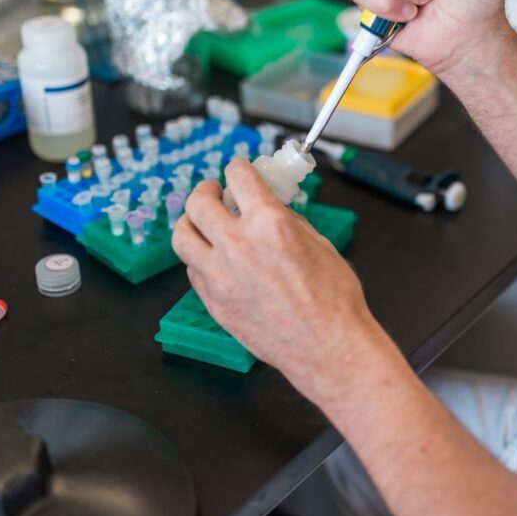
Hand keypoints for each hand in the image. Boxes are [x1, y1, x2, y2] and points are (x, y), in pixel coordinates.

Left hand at [171, 158, 385, 404]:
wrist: (328, 347)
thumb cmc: (334, 301)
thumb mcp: (319, 244)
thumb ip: (288, 222)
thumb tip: (272, 210)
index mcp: (269, 224)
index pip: (239, 177)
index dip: (238, 168)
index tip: (238, 170)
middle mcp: (238, 246)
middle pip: (199, 202)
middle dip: (207, 190)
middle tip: (215, 192)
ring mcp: (220, 276)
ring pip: (182, 236)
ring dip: (191, 222)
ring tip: (202, 222)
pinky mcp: (214, 302)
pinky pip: (192, 269)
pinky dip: (199, 257)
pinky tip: (214, 258)